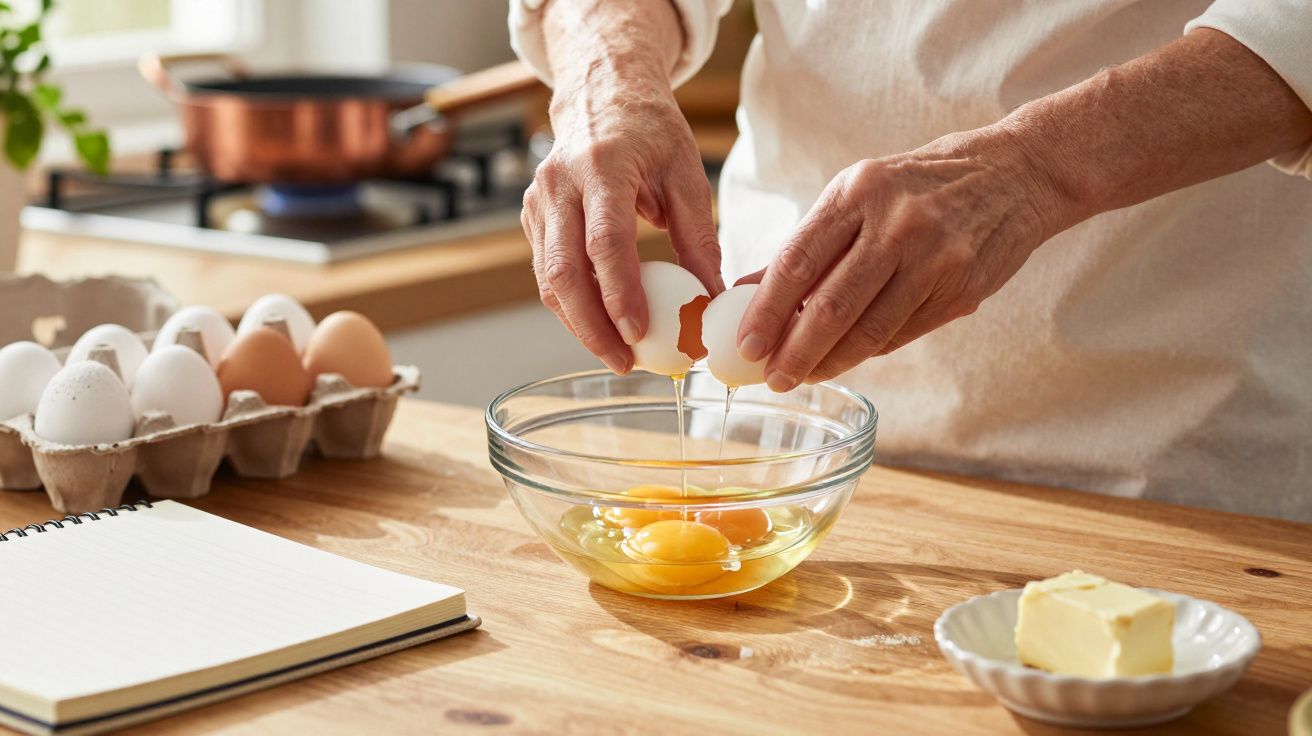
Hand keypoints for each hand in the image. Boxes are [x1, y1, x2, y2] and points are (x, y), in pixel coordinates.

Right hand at [523, 1, 723, 374]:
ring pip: (549, 278)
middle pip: (565, 271)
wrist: (602, 94)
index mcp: (603, 166)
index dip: (619, 293)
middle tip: (624, 362)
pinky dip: (571, 305)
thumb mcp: (687, 173)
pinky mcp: (531, 214)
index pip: (605, 242)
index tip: (639, 333)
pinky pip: (547, 271)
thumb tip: (712, 298)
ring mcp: (538, 199)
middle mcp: (560, 183)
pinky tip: (599, 327)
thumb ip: (698, 237)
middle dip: (592, 327)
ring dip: (579, 324)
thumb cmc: (651, 132)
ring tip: (616, 354)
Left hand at [736, 129, 1063, 391]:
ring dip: (830, 362)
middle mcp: (896, 223)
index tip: (745, 345)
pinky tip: (847, 357)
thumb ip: (807, 244)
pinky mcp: (962, 290)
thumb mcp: (859, 194)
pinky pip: (902, 333)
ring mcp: (934, 258)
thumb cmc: (919, 186)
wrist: (1015, 174)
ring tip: (805, 375)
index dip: (765, 311)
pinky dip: (868, 351)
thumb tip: (745, 291)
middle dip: (795, 351)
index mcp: (858, 192)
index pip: (798, 261)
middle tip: (772, 377)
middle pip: (831, 305)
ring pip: (869, 330)